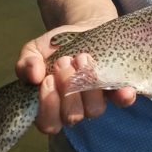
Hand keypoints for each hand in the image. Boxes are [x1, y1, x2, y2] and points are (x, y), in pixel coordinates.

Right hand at [15, 23, 136, 134]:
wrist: (82, 28)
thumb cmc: (56, 45)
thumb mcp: (35, 50)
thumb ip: (27, 62)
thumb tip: (33, 75)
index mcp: (51, 106)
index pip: (48, 124)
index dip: (48, 106)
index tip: (48, 79)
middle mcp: (74, 109)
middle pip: (72, 116)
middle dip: (67, 89)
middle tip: (64, 62)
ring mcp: (96, 101)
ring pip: (94, 110)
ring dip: (88, 85)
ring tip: (82, 58)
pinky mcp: (116, 89)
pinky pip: (122, 101)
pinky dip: (123, 97)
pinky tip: (125, 89)